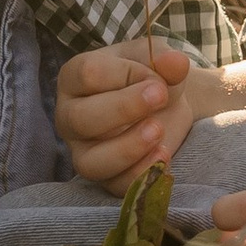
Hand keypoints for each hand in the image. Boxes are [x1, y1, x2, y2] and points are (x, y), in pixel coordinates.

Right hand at [56, 37, 207, 193]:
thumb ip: (164, 58)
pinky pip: (115, 186)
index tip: (155, 76)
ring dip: (128, 148)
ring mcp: (83, 151)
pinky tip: (163, 156)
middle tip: (160, 96)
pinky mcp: (104, 178)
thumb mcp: (156, 58)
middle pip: (81, 119)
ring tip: (158, 130)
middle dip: (124, 108)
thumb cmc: (147, 75)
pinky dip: (141, 174)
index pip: (87, 75)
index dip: (125, 73)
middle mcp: (70, 116)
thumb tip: (175, 63)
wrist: (164, 104)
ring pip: (90, 162)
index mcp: (74, 78)